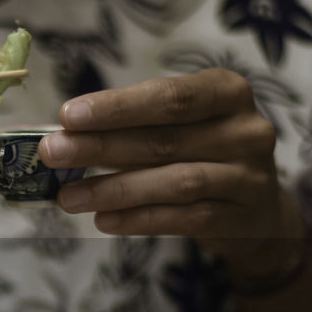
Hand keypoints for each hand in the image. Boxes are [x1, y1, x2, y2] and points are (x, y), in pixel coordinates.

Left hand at [39, 68, 304, 282]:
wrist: (259, 210)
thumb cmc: (203, 152)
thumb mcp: (180, 126)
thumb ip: (134, 125)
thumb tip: (64, 135)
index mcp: (227, 92)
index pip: (169, 97)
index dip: (117, 107)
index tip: (67, 115)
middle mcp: (246, 131)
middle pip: (165, 139)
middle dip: (101, 147)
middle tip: (52, 153)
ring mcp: (248, 177)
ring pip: (174, 182)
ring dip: (114, 189)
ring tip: (68, 197)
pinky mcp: (241, 218)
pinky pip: (182, 219)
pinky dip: (138, 219)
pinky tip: (104, 220)